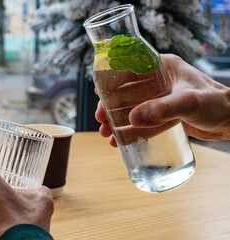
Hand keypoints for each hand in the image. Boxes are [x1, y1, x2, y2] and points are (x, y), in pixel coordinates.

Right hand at [96, 54, 229, 146]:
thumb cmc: (217, 103)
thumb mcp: (189, 102)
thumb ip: (163, 109)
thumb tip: (133, 118)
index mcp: (163, 67)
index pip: (130, 70)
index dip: (112, 82)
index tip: (98, 94)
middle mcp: (159, 82)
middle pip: (127, 92)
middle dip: (111, 107)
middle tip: (100, 120)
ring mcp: (160, 99)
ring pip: (132, 109)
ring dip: (117, 121)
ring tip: (106, 135)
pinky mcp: (164, 115)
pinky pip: (143, 122)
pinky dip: (131, 131)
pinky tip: (120, 141)